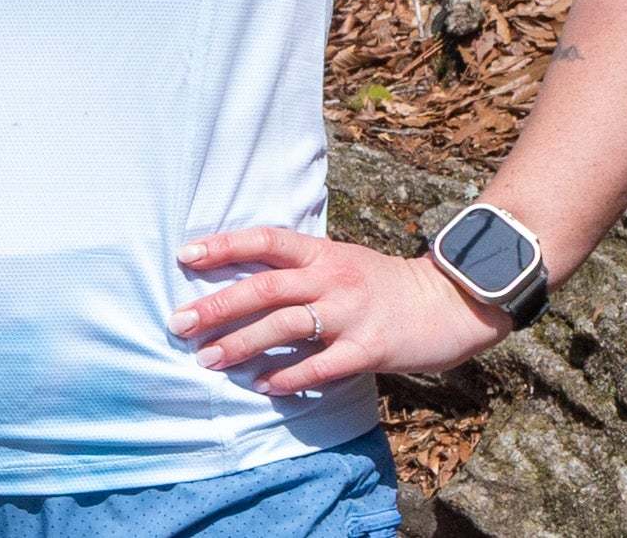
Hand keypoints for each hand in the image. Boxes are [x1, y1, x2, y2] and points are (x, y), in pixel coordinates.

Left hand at [171, 226, 513, 395]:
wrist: (448, 304)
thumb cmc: (381, 284)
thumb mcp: (339, 261)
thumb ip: (298, 269)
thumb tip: (241, 283)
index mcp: (321, 253)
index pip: (264, 240)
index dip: (223, 245)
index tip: (184, 256)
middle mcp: (331, 278)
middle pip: (264, 287)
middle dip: (217, 306)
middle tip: (179, 323)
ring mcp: (350, 313)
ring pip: (284, 326)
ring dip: (241, 345)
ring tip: (208, 360)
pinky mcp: (369, 349)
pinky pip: (321, 365)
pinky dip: (288, 377)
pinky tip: (262, 386)